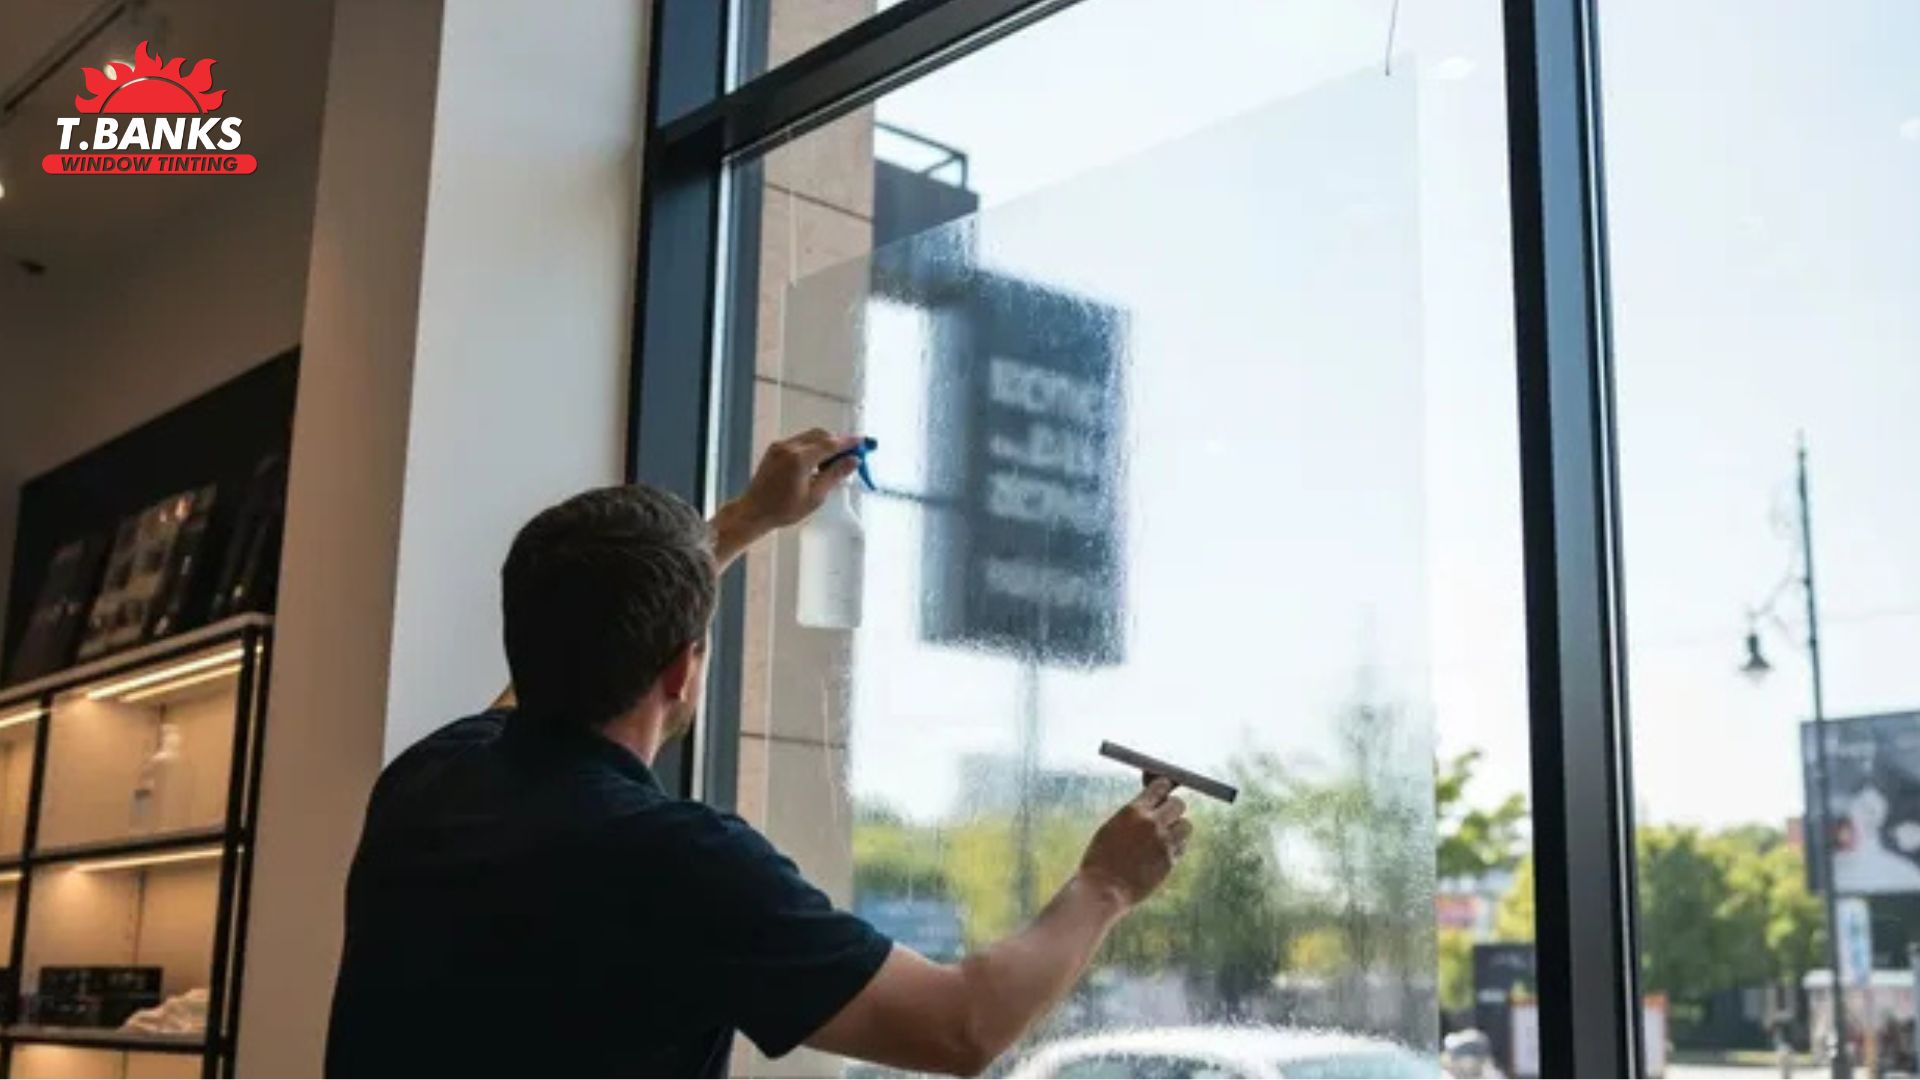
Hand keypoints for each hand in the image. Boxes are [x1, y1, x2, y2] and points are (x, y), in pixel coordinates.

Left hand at [735, 428, 862, 529]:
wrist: (755, 511)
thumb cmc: (783, 509)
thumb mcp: (815, 496)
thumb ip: (835, 474)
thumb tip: (853, 461)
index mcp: (799, 460)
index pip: (830, 444)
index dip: (848, 442)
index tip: (862, 442)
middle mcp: (788, 448)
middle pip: (820, 435)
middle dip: (837, 441)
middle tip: (850, 454)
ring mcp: (780, 446)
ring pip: (810, 436)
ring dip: (825, 444)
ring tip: (832, 463)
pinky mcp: (775, 449)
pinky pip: (799, 441)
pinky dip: (812, 447)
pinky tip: (816, 463)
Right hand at [1075, 778, 1191, 908]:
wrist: (1103, 889)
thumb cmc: (1101, 859)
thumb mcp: (1112, 826)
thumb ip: (1134, 814)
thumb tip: (1151, 803)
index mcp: (1133, 811)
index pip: (1161, 786)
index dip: (1164, 788)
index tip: (1164, 791)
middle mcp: (1152, 824)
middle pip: (1179, 804)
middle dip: (1173, 808)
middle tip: (1165, 816)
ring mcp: (1163, 843)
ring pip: (1186, 825)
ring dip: (1178, 828)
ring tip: (1163, 837)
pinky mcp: (1170, 861)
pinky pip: (1182, 846)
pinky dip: (1176, 847)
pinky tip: (1161, 853)